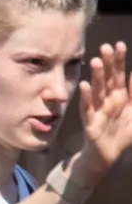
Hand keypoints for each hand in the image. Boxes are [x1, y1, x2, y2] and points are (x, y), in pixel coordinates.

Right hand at [76, 41, 131, 185]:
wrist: (105, 158)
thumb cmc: (119, 136)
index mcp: (118, 98)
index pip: (118, 76)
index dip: (119, 61)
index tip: (119, 45)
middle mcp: (106, 102)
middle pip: (107, 80)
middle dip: (107, 64)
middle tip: (105, 47)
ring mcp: (98, 112)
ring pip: (97, 92)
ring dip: (96, 77)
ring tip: (95, 62)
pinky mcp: (91, 124)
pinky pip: (88, 110)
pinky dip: (86, 98)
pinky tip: (85, 87)